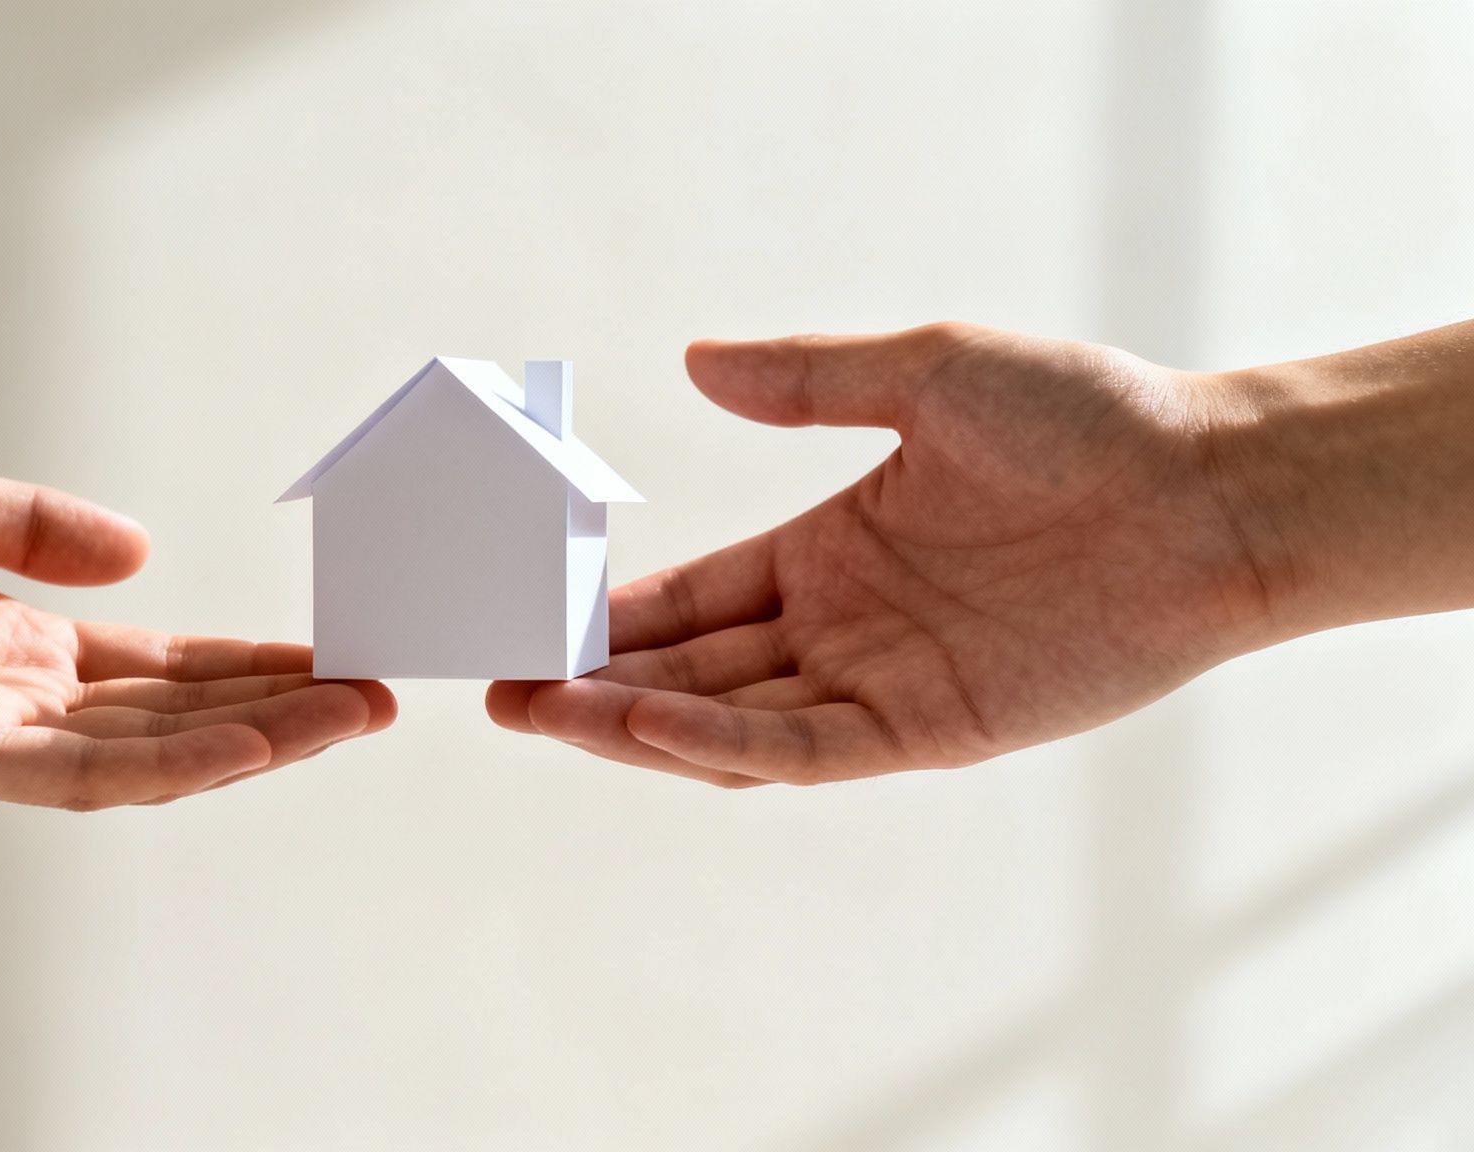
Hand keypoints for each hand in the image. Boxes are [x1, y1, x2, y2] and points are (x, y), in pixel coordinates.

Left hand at [0, 430, 392, 807]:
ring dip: (259, 739)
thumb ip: (39, 527)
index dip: (249, 661)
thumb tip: (143, 546)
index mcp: (11, 645)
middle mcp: (11, 704)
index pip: (158, 667)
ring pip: (150, 759)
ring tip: (354, 714)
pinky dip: (179, 763)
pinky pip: (85, 775)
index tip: (334, 647)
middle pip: (174, 718)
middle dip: (281, 707)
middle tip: (380, 691)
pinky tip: (259, 741)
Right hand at [487, 323, 1281, 786]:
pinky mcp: (929, 729)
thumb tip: (690, 363)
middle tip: (497, 686)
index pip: (690, 599)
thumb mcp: (925, 371)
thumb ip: (807, 380)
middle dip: (591, 684)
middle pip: (689, 670)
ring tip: (537, 713)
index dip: (607, 616)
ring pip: (727, 721)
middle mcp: (841, 628)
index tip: (526, 622)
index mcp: (828, 552)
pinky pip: (803, 747)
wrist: (1209, 490)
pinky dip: (720, 743)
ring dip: (631, 722)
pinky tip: (645, 725)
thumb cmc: (1085, 419)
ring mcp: (880, 683)